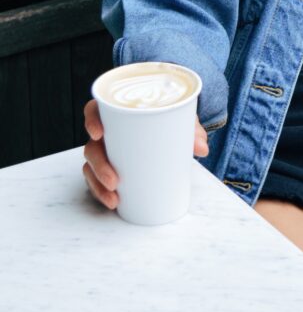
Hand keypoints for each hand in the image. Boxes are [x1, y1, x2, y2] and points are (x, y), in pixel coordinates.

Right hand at [82, 99, 209, 210]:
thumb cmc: (170, 118)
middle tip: (114, 180)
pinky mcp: (109, 167)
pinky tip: (112, 201)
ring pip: (91, 166)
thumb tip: (202, 148)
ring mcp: (106, 151)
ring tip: (114, 195)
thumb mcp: (181, 118)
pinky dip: (101, 192)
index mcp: (119, 112)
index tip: (98, 133)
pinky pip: (97, 180)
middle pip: (92, 145)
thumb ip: (191, 130)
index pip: (95, 110)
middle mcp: (108, 132)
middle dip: (99, 165)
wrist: (172, 128)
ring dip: (98, 183)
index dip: (91, 120)